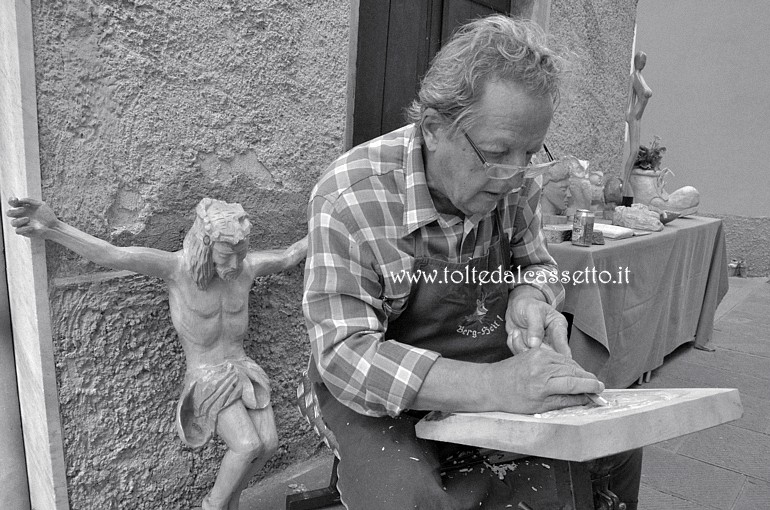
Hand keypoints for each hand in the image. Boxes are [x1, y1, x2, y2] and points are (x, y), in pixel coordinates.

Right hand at [6, 197, 58, 237]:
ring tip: (28, 219)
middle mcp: (21, 216)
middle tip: (23, 210)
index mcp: (23, 208)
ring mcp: (22, 224)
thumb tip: (20, 199)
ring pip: (13, 222)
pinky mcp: (24, 231)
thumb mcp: (41, 205)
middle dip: (14, 211)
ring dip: (19, 220)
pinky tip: (32, 227)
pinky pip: (18, 231)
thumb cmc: (47, 215)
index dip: (11, 201)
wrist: (53, 226)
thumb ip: (31, 201)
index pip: (13, 204)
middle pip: (9, 213)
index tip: (15, 200)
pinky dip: (24, 228)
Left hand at [484, 347, 603, 413]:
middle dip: (588, 379)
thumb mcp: (539, 407)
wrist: (491, 384)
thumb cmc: (511, 399)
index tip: (600, 390)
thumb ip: (564, 401)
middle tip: (598, 387)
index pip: (574, 383)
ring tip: (587, 381)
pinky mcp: (536, 350)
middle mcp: (541, 367)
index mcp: (542, 384)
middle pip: (573, 371)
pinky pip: (558, 357)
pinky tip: (572, 372)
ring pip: (568, 362)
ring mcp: (539, 356)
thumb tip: (585, 399)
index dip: (590, 386)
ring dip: (579, 371)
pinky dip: (568, 364)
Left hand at [505, 295, 569, 356]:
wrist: (516, 306)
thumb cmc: (528, 304)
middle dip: (533, 350)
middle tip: (524, 340)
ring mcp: (540, 346)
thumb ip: (535, 327)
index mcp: (558, 327)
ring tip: (516, 331)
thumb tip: (534, 344)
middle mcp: (552, 339)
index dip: (561, 356)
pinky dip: (514, 345)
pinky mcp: (529, 349)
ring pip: (533, 357)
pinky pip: (520, 354)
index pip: (563, 345)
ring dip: (520, 346)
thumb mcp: (532, 310)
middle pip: (548, 355)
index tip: (553, 360)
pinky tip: (514, 334)